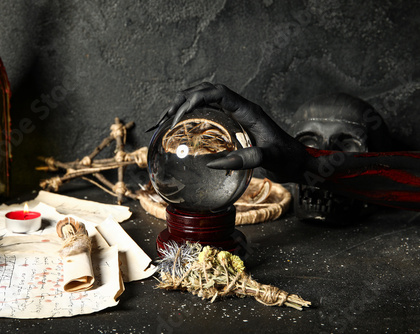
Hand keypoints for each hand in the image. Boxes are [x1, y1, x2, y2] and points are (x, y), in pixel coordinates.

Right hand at [148, 82, 309, 182]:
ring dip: (185, 104)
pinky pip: (209, 112)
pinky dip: (192, 115)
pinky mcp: (233, 124)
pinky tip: (181, 127)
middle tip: (167, 116)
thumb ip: (247, 159)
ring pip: (206, 99)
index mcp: (248, 110)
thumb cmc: (287, 159)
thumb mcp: (270, 159)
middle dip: (185, 99)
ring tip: (167, 118)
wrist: (297, 161)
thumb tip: (212, 164)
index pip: (219, 92)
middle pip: (208, 91)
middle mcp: (240, 108)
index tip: (180, 112)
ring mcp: (236, 115)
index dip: (197, 96)